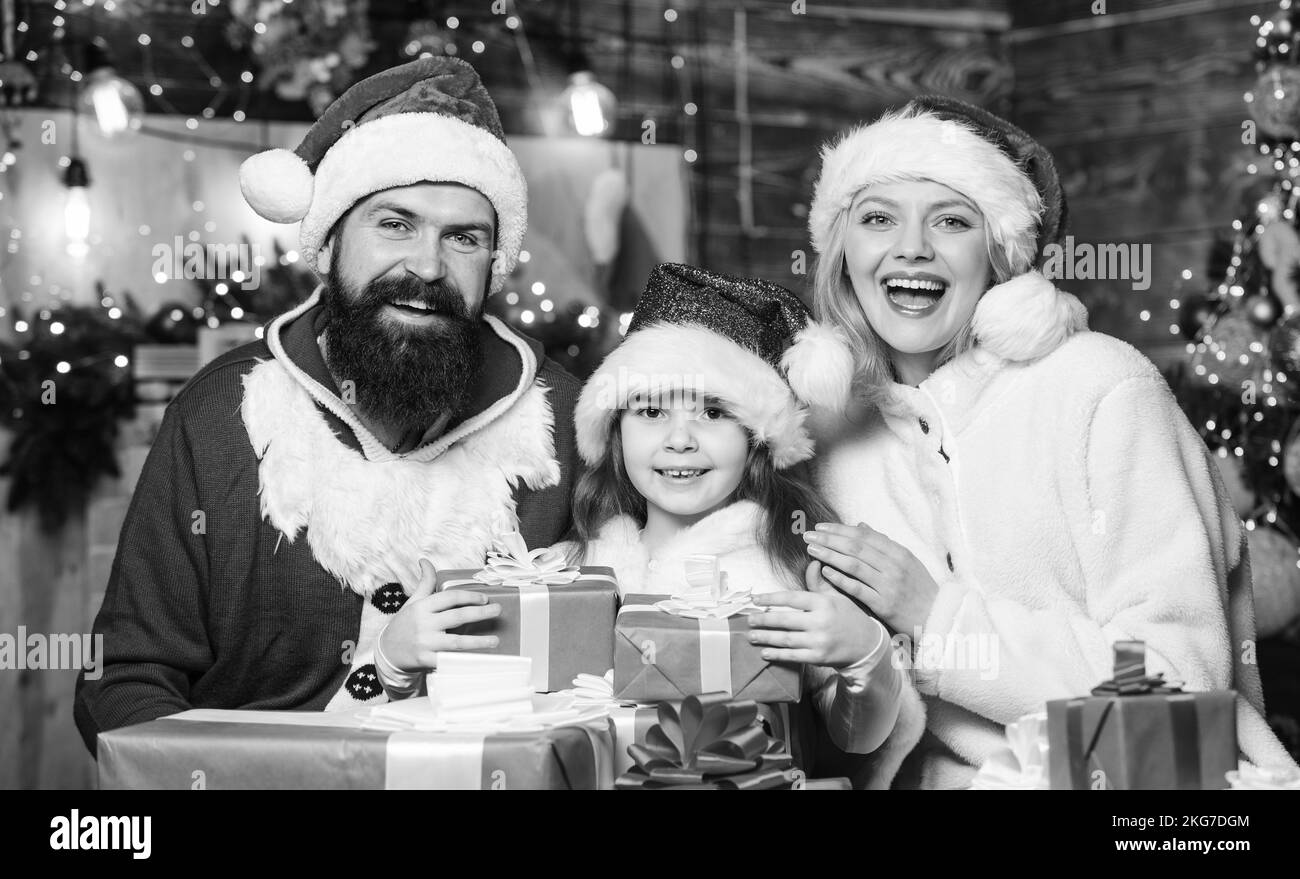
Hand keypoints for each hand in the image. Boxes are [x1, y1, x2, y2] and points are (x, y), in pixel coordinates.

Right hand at [378, 559, 502, 671]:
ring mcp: (425, 644)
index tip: (485, 598)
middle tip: (497, 610)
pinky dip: (463, 661)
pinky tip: (479, 660)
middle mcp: (424, 624)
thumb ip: (424, 583)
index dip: (469, 596)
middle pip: (457, 617)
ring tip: (495, 640)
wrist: (387, 652)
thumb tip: (425, 561)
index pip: (449, 597)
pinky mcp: (425, 661)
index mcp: (422, 607)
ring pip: (456, 642)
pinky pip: (448, 661)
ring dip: (478, 642)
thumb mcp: (413, 602)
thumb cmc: (404, 624)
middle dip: (480, 613)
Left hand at [745, 561, 884, 668]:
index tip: (755, 599)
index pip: (791, 598)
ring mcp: (819, 641)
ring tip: (751, 636)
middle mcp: (820, 621)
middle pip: (785, 620)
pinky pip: (793, 656)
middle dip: (764, 620)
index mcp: (823, 603)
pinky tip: (765, 652)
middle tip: (749, 620)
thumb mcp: (837, 596)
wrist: (868, 645)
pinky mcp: (819, 657)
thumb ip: (820, 582)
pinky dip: (777, 654)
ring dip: (766, 638)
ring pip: (786, 639)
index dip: (771, 598)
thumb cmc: (850, 617)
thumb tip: (812, 563)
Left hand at [803, 522, 938, 633]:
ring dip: (830, 555)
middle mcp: (894, 566)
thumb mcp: (906, 562)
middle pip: (856, 547)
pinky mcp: (884, 604)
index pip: (864, 536)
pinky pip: (858, 588)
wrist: (936, 618)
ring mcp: (889, 585)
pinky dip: (840, 579)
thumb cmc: (919, 589)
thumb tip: (861, 525)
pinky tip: (825, 571)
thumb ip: (883, 544)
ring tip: (812, 549)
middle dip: (830, 539)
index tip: (821, 527)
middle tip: (809, 535)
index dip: (840, 530)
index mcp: (899, 553)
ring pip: (854, 565)